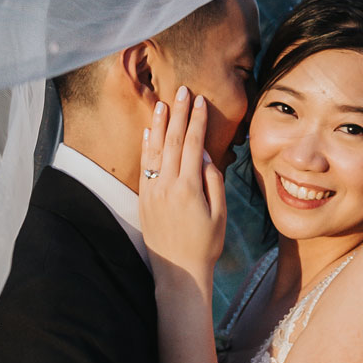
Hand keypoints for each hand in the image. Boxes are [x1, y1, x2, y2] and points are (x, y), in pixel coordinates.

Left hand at [137, 86, 226, 288]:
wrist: (178, 272)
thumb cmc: (205, 244)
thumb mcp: (219, 214)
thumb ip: (213, 181)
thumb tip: (204, 154)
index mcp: (188, 188)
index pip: (192, 145)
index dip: (196, 121)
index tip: (200, 101)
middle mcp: (166, 186)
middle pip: (172, 141)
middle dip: (178, 113)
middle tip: (183, 91)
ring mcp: (152, 192)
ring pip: (154, 150)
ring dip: (158, 124)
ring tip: (162, 103)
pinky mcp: (143, 199)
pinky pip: (143, 166)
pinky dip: (146, 146)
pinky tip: (147, 132)